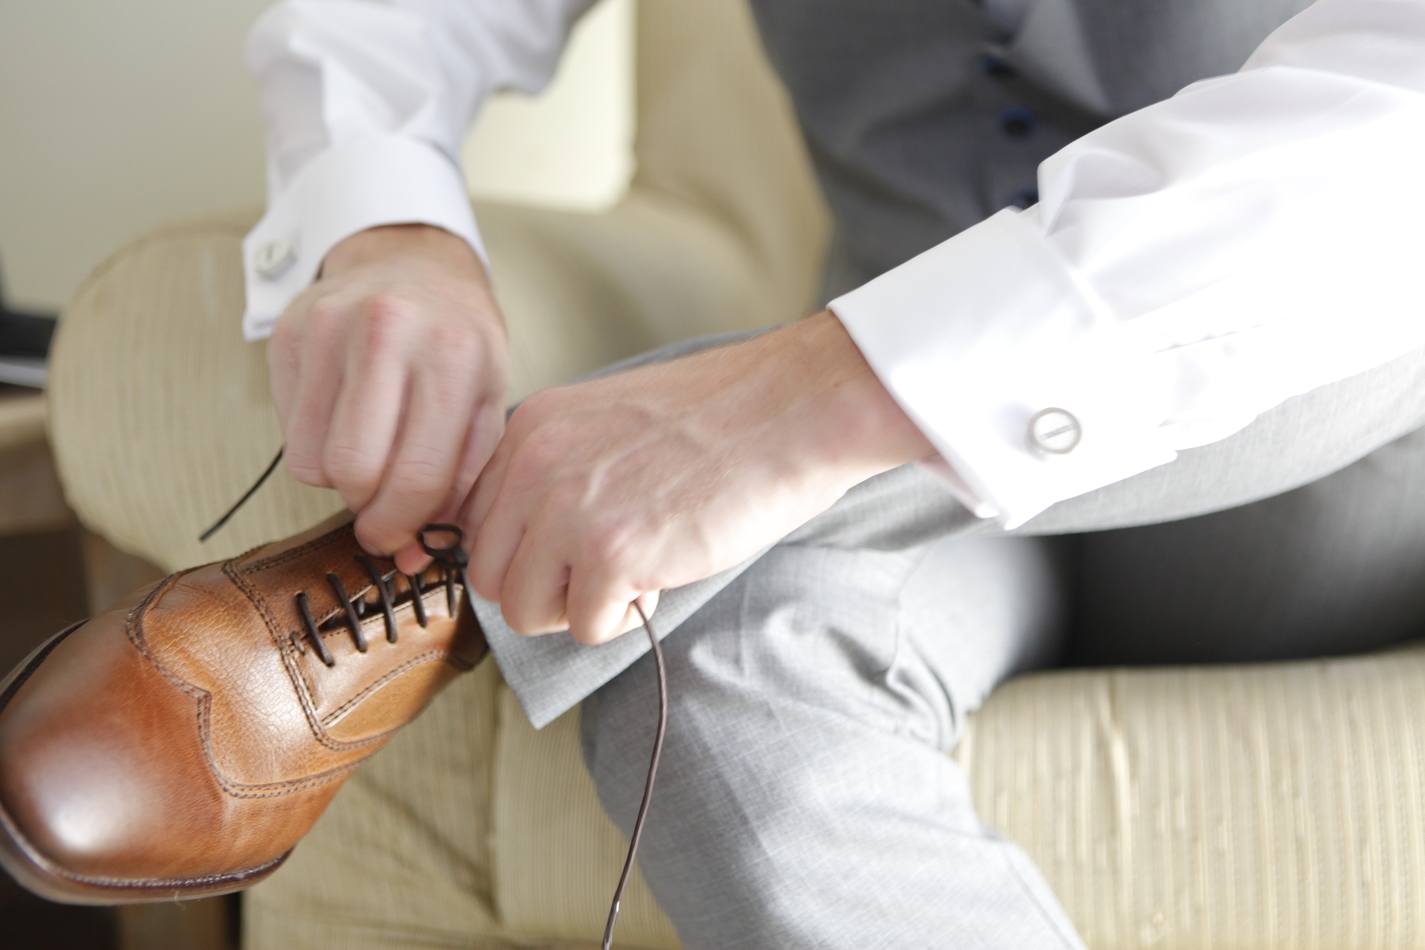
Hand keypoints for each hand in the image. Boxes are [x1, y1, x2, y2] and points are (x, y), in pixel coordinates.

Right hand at [267, 224, 509, 572]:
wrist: (413, 261)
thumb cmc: (457, 342)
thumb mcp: (485, 402)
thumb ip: (460, 485)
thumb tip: (413, 558)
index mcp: (453, 357)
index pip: (417, 475)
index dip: (403, 525)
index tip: (398, 539)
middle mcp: (389, 334)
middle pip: (354, 474)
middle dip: (368, 507)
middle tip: (382, 500)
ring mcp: (330, 328)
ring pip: (312, 462)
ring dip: (338, 478)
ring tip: (369, 449)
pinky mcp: (288, 332)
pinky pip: (288, 432)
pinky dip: (314, 445)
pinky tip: (344, 416)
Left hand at [464, 311, 933, 643]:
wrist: (793, 410)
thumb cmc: (722, 420)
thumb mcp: (610, 423)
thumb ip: (559, 470)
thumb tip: (533, 546)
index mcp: (532, 427)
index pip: (477, 521)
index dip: (524, 551)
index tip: (570, 554)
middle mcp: (535, 465)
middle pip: (490, 574)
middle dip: (545, 590)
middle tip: (605, 573)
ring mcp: (567, 510)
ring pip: (522, 610)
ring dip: (576, 610)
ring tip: (631, 579)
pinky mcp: (610, 555)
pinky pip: (585, 627)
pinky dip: (624, 620)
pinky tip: (662, 579)